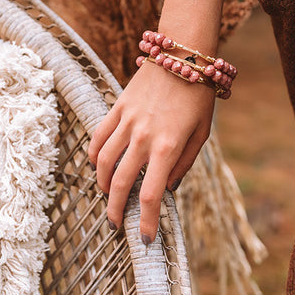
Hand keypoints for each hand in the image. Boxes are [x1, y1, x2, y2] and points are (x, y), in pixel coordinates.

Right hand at [87, 60, 214, 243]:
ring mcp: (127, 121)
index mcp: (168, 147)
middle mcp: (144, 137)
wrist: (183, 56)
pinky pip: (98, 136)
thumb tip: (168, 189)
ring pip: (103, 161)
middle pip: (121, 183)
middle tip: (117, 223)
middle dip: (117, 210)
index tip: (146, 238)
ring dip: (102, 184)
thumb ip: (184, 164)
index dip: (147, 222)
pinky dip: (94, 156)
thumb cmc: (198, 96)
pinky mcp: (117, 107)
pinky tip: (97, 167)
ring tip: (107, 196)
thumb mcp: (201, 134)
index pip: (152, 195)